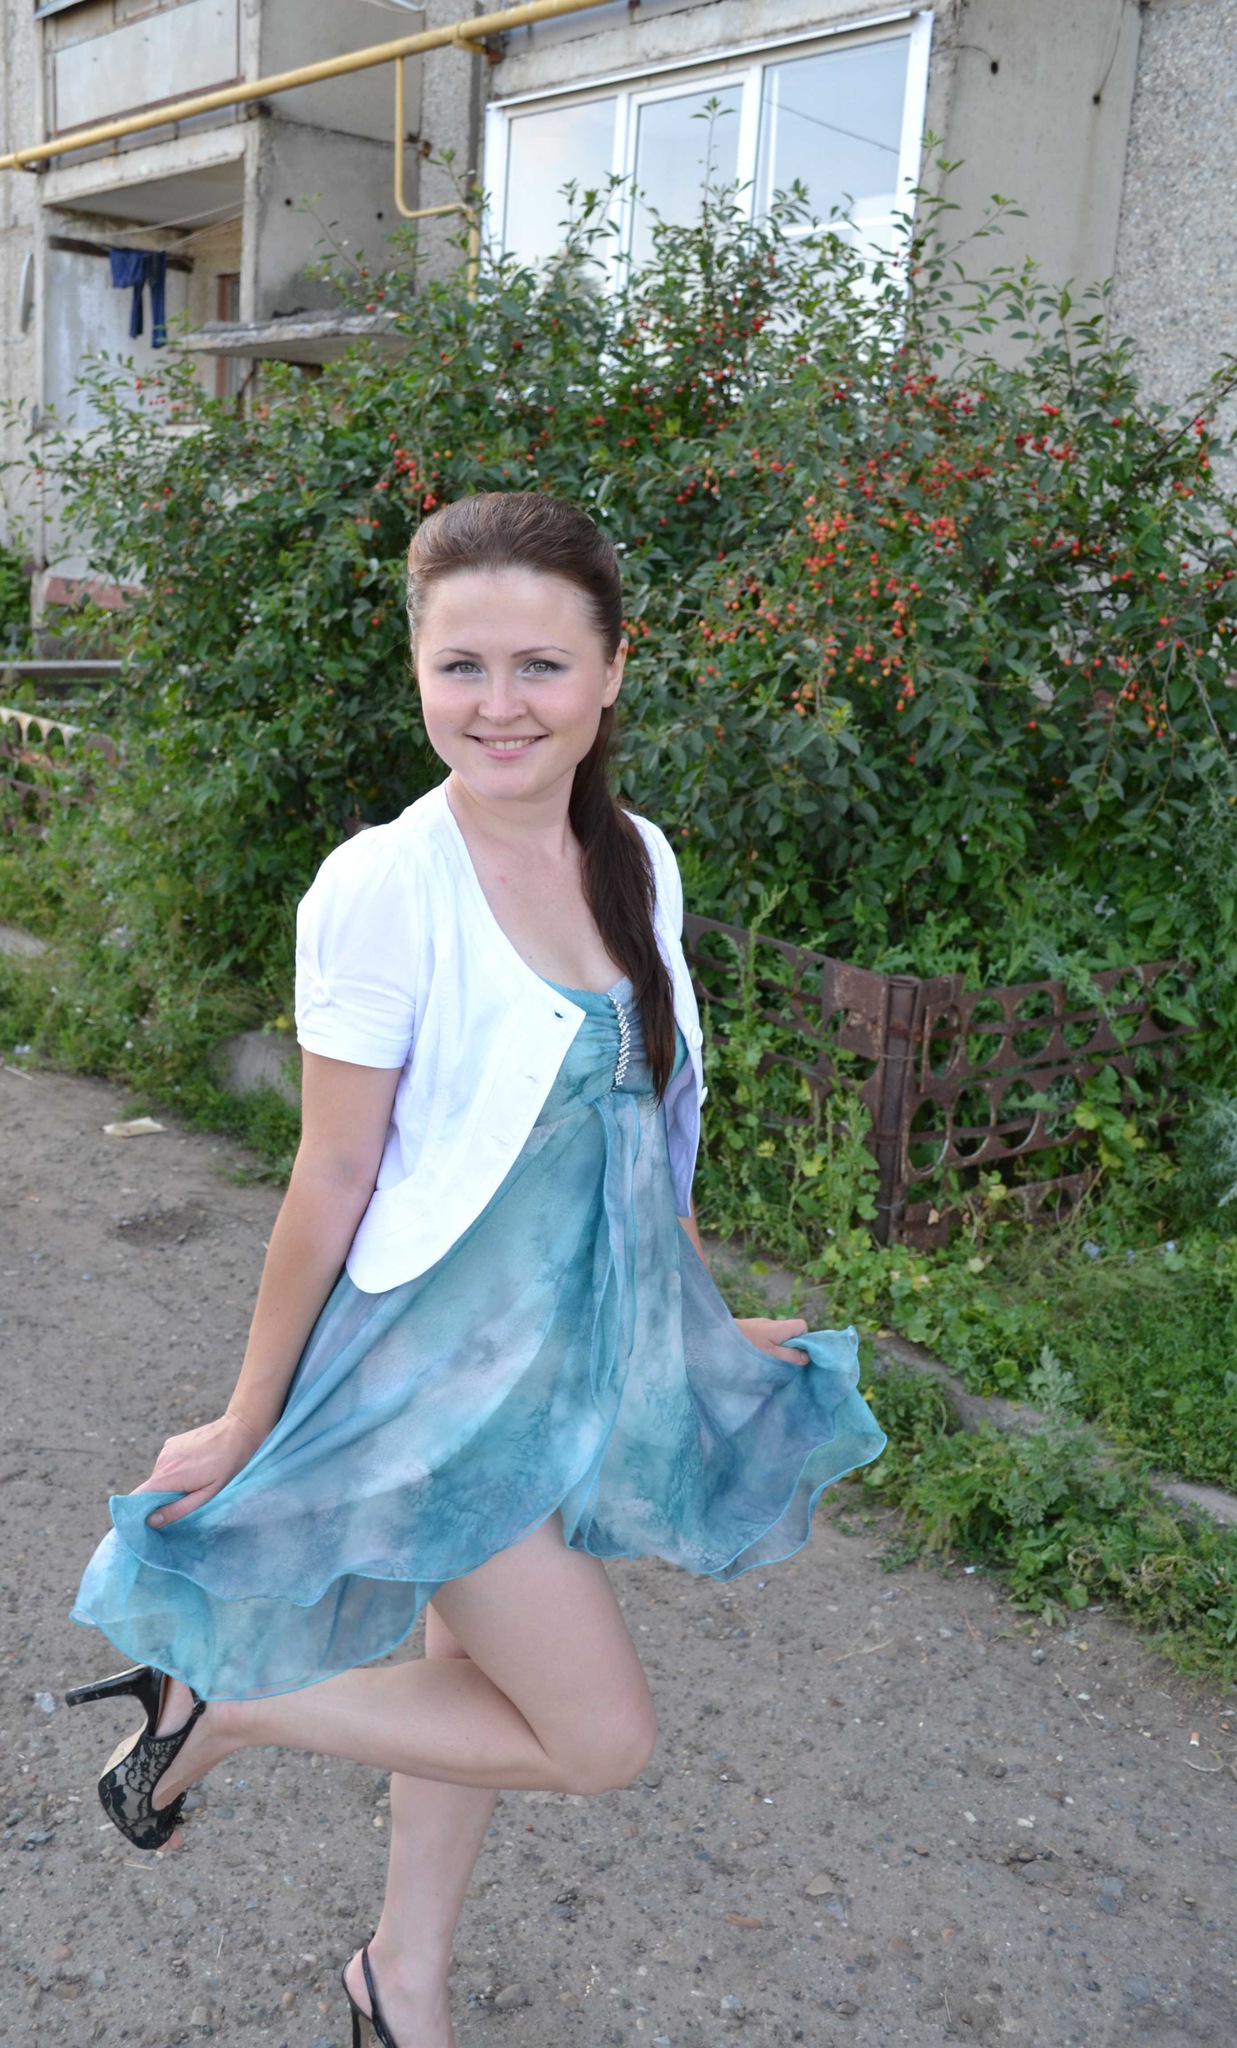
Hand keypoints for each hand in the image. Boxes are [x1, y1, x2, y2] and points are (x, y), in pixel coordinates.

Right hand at [135, 1409, 266, 1527]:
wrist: (236, 1431)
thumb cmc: (227, 1466)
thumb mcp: (207, 1494)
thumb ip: (178, 1509)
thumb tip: (152, 1521)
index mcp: (168, 1477)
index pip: (137, 1497)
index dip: (138, 1511)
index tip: (149, 1520)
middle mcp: (161, 1462)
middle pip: (150, 1489)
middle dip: (162, 1498)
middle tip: (187, 1498)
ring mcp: (165, 1450)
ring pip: (160, 1476)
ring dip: (171, 1483)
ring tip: (195, 1479)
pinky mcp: (170, 1443)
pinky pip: (166, 1463)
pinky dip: (175, 1469)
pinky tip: (194, 1465)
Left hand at [735, 1316, 809, 1364]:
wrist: (714, 1338)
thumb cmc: (745, 1347)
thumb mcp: (770, 1356)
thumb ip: (789, 1356)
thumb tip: (807, 1357)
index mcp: (779, 1327)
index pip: (802, 1325)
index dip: (804, 1339)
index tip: (797, 1354)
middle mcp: (771, 1323)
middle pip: (790, 1332)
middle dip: (791, 1347)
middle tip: (783, 1362)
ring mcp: (759, 1326)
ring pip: (777, 1336)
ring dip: (777, 1348)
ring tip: (768, 1362)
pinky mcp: (750, 1330)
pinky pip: (765, 1337)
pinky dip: (766, 1346)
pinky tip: (756, 1357)